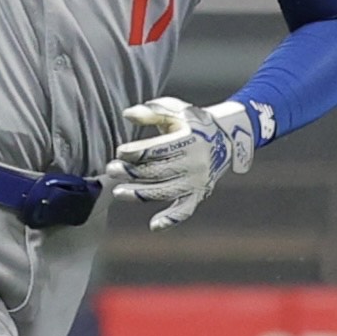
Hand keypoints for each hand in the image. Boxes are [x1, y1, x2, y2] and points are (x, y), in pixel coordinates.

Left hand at [104, 97, 257, 229]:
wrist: (225, 137)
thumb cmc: (191, 121)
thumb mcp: (174, 110)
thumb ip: (151, 112)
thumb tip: (128, 115)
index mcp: (189, 139)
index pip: (157, 150)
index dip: (136, 152)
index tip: (120, 152)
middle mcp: (195, 162)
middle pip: (158, 172)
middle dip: (131, 172)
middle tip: (111, 170)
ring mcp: (197, 180)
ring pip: (165, 192)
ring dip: (140, 194)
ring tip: (118, 192)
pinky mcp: (199, 193)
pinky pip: (185, 210)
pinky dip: (171, 219)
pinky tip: (154, 225)